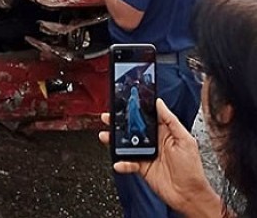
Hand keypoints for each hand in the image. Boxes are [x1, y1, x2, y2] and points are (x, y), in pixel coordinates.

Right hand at [98, 99, 214, 213]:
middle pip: (132, 129)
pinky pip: (127, 162)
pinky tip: (119, 162)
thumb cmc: (192, 169)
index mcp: (164, 133)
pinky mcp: (141, 167)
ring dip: (114, 140)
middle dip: (118, 122)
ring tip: (106, 136)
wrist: (189, 195)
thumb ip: (171, 121)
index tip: (124, 103)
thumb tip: (160, 103)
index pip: (147, 117)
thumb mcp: (185, 140)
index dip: (135, 110)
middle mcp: (153, 142)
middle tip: (109, 117)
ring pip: (126, 144)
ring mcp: (146, 154)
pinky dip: (122, 163)